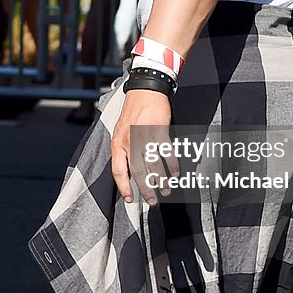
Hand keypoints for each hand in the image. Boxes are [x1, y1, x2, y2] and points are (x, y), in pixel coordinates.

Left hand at [111, 89, 178, 205]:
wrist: (144, 91)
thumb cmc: (132, 113)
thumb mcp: (120, 132)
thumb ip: (122, 151)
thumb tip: (128, 173)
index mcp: (117, 143)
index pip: (118, 171)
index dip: (123, 187)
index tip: (130, 199)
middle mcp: (129, 141)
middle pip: (137, 172)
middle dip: (145, 189)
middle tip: (152, 201)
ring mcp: (145, 136)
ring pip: (153, 165)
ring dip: (160, 180)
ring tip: (165, 190)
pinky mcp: (159, 131)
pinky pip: (166, 152)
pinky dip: (172, 165)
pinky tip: (175, 172)